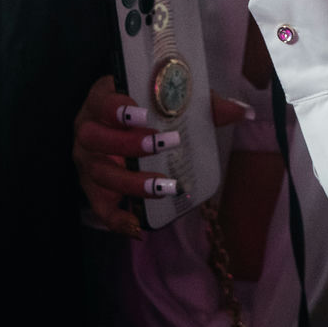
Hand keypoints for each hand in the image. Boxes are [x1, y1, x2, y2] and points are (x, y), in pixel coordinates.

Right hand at [71, 76, 253, 238]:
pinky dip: (117, 219)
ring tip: (166, 185)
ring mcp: (87, 161)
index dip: (117, 109)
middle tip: (167, 143)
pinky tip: (138, 226)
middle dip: (129, 143)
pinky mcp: (92, 188)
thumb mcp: (168, 100)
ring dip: (132, 182)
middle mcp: (87, 130)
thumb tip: (241, 112)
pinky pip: (99, 207)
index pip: (100, 102)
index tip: (145, 114)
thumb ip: (202, 103)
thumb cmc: (145, 108)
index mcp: (100, 100)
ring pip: (100, 174)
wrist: (118, 125)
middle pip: (96, 138)